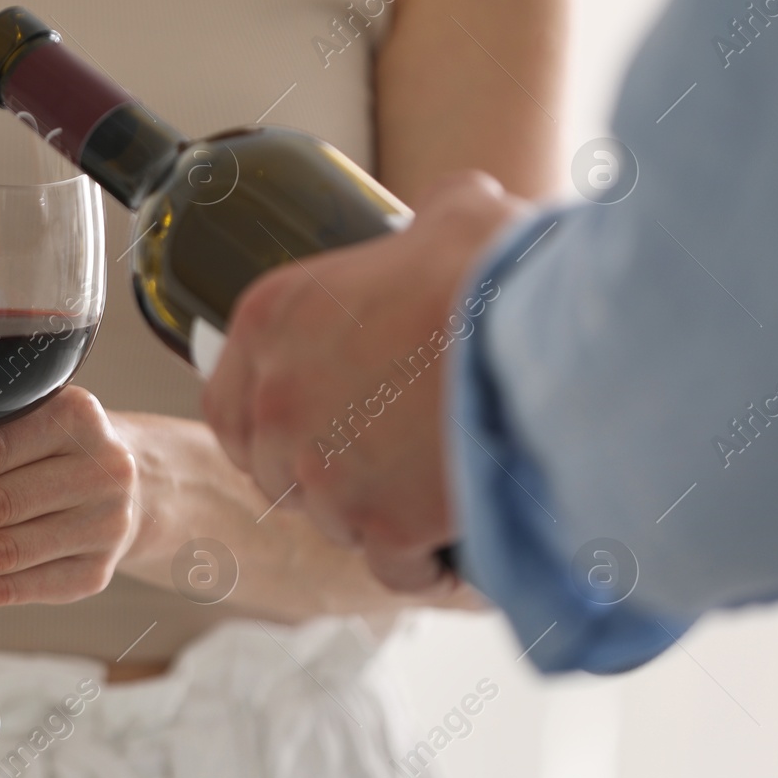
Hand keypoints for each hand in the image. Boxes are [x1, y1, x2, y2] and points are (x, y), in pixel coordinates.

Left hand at [202, 171, 525, 590]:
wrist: (549, 338)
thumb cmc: (498, 272)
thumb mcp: (452, 217)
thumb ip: (427, 223)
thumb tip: (452, 211)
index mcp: (271, 321)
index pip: (228, 405)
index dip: (267, 429)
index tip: (306, 436)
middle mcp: (278, 400)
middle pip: (277, 472)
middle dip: (324, 477)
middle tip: (383, 463)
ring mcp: (322, 471)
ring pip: (333, 521)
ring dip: (374, 518)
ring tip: (430, 491)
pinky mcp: (379, 526)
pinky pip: (390, 567)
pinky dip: (421, 566)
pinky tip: (452, 544)